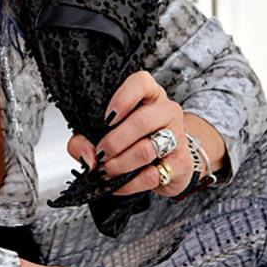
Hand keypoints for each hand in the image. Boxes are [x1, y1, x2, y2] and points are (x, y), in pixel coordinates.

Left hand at [66, 70, 194, 197]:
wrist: (168, 163)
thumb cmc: (133, 140)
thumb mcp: (104, 133)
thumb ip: (85, 139)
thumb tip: (87, 157)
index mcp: (149, 94)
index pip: (141, 82)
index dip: (122, 98)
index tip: (106, 118)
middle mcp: (166, 110)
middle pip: (142, 121)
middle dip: (114, 142)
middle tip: (100, 154)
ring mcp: (177, 136)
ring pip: (146, 150)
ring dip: (120, 165)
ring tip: (107, 171)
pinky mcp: (181, 163)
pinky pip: (152, 175)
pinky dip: (129, 184)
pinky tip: (119, 183)